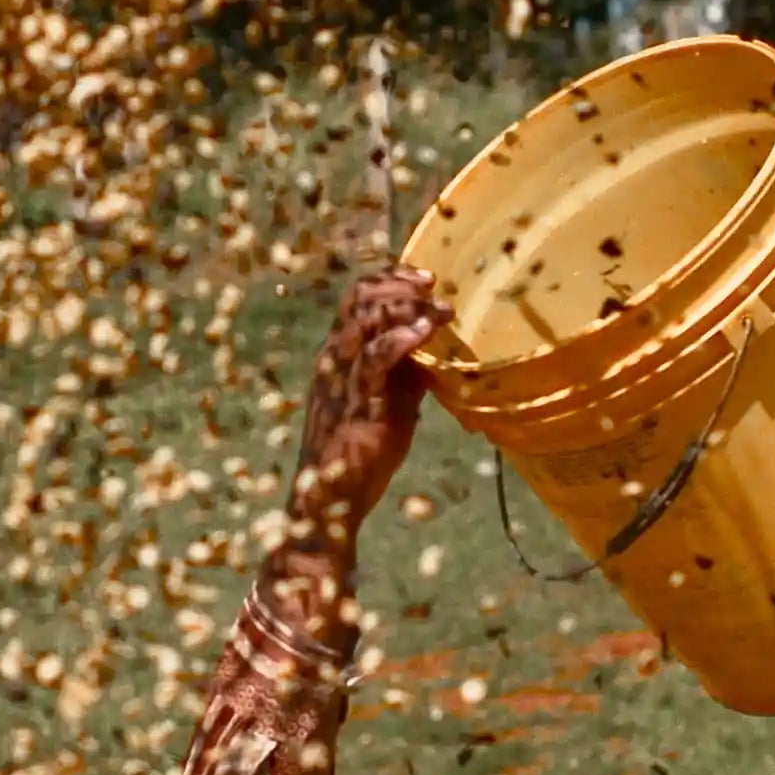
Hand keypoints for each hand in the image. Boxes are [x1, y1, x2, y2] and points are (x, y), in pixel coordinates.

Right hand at [280, 267, 443, 560]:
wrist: (332, 495)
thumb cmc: (361, 451)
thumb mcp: (391, 399)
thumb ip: (407, 373)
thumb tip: (438, 352)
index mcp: (339, 352)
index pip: (358, 297)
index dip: (391, 278)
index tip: (426, 279)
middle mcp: (335, 356)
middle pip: (360, 297)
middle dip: (401, 284)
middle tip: (435, 288)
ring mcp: (342, 375)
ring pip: (367, 319)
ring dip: (408, 307)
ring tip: (441, 311)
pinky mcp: (356, 398)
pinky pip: (375, 357)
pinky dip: (402, 338)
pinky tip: (426, 331)